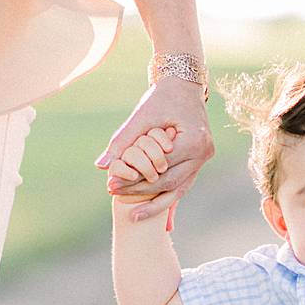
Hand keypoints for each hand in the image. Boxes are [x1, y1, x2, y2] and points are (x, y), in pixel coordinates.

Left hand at [99, 76, 213, 220]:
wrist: (184, 87)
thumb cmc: (162, 98)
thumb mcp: (142, 116)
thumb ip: (123, 141)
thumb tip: (101, 165)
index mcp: (194, 141)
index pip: (158, 167)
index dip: (134, 179)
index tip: (111, 184)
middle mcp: (203, 154)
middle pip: (169, 183)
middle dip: (141, 193)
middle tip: (114, 195)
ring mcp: (203, 161)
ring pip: (177, 190)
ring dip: (155, 204)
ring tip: (133, 216)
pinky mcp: (199, 163)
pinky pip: (181, 186)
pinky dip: (166, 199)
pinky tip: (156, 217)